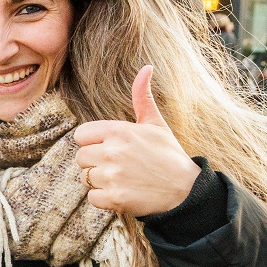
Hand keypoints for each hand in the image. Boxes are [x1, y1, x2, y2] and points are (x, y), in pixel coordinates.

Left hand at [71, 66, 199, 216]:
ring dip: (101, 181)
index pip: (81, 135)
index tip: (110, 148)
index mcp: (119, 131)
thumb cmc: (168, 155)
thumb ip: (142, 97)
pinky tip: (124, 192)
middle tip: (121, 166)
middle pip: (81, 157)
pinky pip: (92, 198)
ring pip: (86, 178)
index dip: (93, 142)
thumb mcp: (156, 124)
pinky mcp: (114, 198)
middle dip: (96, 162)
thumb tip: (147, 67)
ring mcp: (112, 175)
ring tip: (124, 179)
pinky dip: (105, 199)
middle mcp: (112, 151)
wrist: (185, 190)